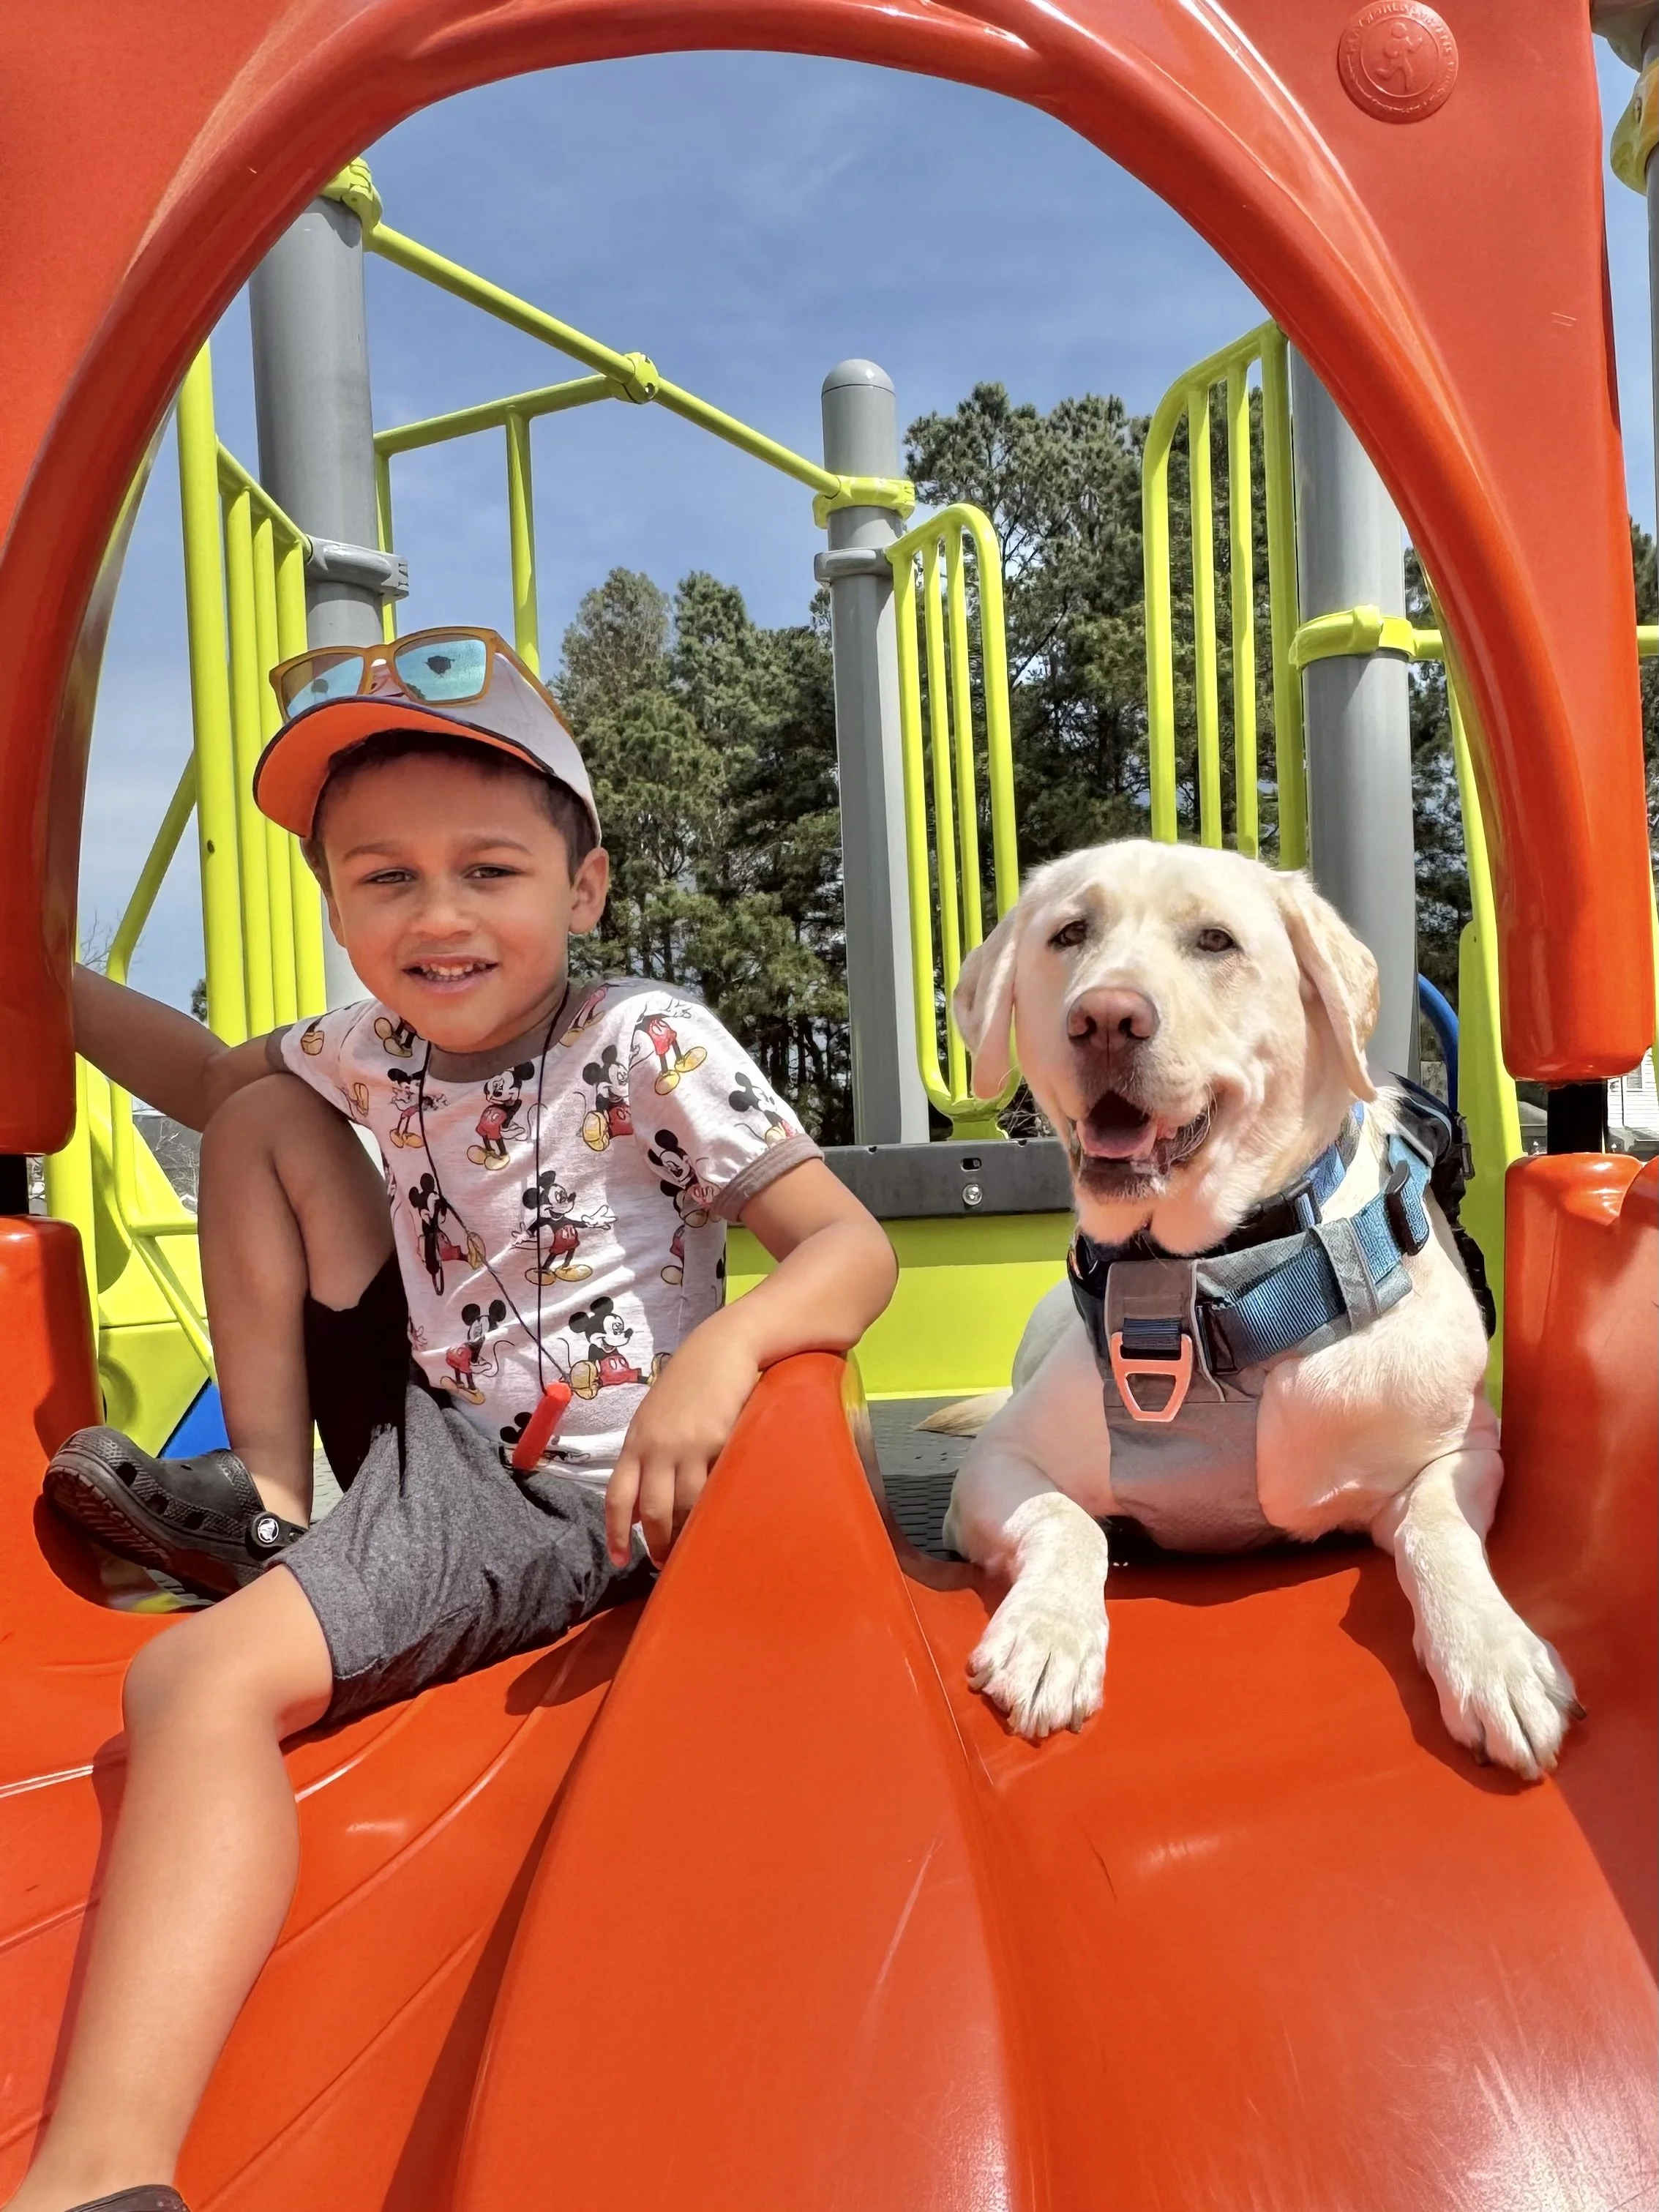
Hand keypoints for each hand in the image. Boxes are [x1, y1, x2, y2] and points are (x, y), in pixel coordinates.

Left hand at [604, 1318, 759, 1566]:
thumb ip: (645, 1456)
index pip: (617, 1497)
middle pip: (652, 1511)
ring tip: (695, 1546)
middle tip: (666, 1562)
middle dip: (658, 1544)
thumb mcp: (654, 1417)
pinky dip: (716, 1508)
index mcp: (636, 1442)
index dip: (615, 1533)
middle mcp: (656, 1447)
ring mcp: (688, 1446)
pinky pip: (716, 1487)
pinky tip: (720, 1517)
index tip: (620, 1560)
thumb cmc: (689, 1383)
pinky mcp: (719, 1442)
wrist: (723, 1348)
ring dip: (689, 1532)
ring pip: (686, 1506)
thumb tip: (640, 1503)